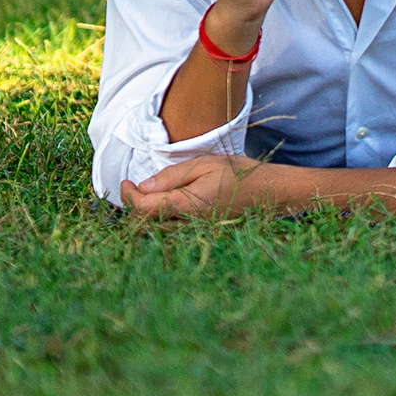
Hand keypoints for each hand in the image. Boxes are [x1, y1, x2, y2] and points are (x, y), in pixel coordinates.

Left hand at [119, 153, 261, 218]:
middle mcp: (187, 223)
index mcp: (185, 204)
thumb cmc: (240, 173)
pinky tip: (164, 206)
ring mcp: (194, 231)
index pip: (142, 207)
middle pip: (144, 223)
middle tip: (133, 188)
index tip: (125, 181)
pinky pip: (171, 231)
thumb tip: (144, 186)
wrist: (270, 192)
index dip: (127, 195)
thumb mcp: (205, 164)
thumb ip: (173, 175)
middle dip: (133, 206)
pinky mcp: (201, 232)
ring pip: (156, 230)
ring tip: (146, 197)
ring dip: (145, 216)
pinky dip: (160, 220)